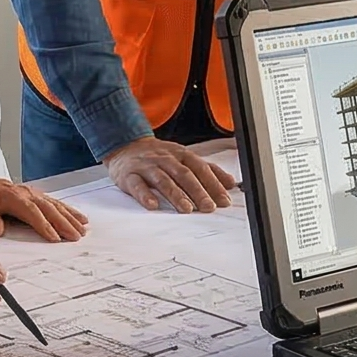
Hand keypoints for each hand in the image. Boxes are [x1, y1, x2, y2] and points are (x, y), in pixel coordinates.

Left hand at [0, 177, 88, 242]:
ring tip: (82, 230)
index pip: (31, 212)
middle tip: (75, 237)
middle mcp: (27, 194)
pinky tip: (81, 219)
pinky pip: (57, 204)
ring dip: (70, 218)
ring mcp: (34, 194)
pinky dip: (70, 211)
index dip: (43, 225)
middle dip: (63, 223)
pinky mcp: (38, 196)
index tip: (54, 237)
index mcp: (12, 198)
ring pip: (55, 206)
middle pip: (48, 209)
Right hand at [104, 137, 236, 213]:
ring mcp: (147, 166)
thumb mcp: (185, 158)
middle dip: (198, 191)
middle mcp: (166, 159)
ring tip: (186, 209)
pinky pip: (137, 185)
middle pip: (184, 175)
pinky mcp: (129, 175)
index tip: (224, 200)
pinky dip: (145, 195)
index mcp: (181, 155)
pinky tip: (153, 205)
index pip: (200, 168)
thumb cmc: (159, 156)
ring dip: (176, 195)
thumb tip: (230, 183)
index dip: (213, 184)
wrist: (125, 146)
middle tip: (208, 207)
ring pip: (163, 180)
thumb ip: (208, 170)